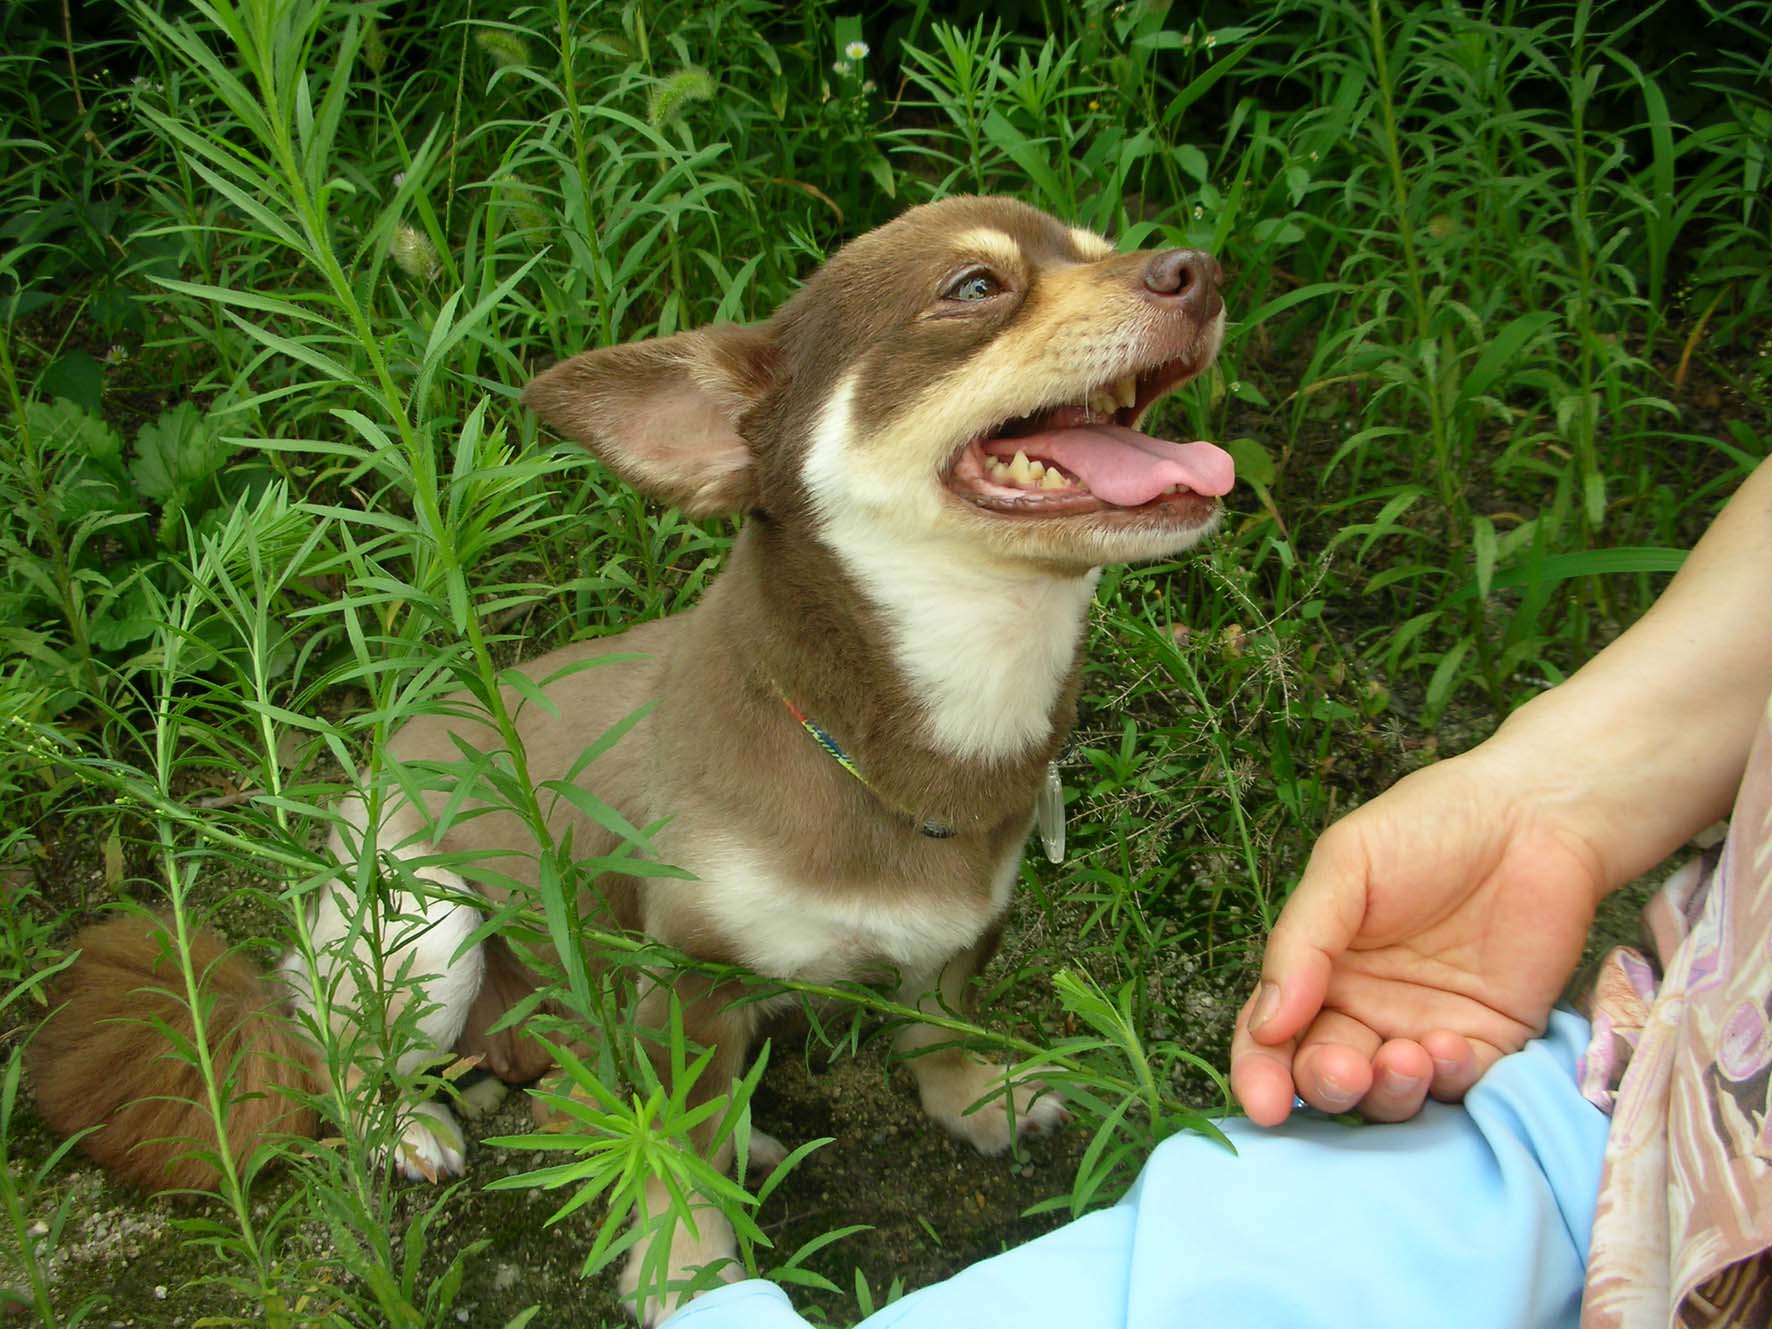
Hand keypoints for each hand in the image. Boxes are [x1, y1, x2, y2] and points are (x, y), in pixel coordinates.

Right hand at [1230, 745, 1606, 1126]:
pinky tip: (1449, 1045)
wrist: (1536, 815)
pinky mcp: (1492, 1039)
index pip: (1271, 1037)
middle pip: (1327, 1076)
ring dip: (1389, 1093)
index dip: (1260, 1076)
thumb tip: (1266, 1025)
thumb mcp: (1346, 865)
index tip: (1265, 1104)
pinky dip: (1448, 1081)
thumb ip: (1301, 942)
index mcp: (1319, 967)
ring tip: (1406, 1057)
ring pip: (1391, 1096)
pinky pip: (1460, 1087)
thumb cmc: (1429, 825)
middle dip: (1328, 1087)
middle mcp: (1367, 1007)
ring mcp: (1427, 1027)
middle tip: (1346, 1072)